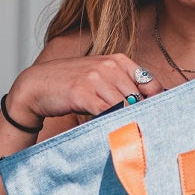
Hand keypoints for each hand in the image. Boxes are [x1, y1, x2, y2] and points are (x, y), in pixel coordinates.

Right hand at [6, 54, 164, 124]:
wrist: (37, 85)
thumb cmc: (71, 84)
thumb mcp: (101, 77)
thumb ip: (124, 86)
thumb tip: (150, 105)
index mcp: (118, 60)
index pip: (151, 83)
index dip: (156, 103)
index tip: (157, 118)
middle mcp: (109, 66)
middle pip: (139, 98)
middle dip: (141, 116)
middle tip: (143, 132)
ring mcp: (96, 78)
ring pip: (124, 106)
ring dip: (126, 122)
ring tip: (127, 134)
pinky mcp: (83, 93)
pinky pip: (106, 112)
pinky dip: (111, 123)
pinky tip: (111, 130)